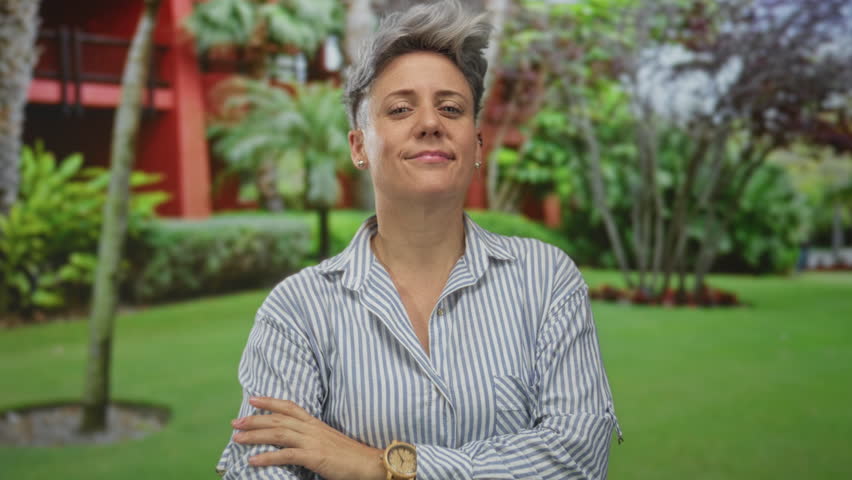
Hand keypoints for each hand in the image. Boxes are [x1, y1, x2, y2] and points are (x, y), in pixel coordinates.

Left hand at [232, 396, 385, 479]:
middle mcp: (312, 428)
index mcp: (316, 423)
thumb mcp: (329, 441)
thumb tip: (297, 442)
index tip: (252, 399)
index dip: (270, 401)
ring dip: (255, 435)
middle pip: (278, 419)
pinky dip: (267, 457)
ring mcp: (313, 441)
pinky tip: (253, 460)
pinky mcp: (315, 456)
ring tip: (237, 438)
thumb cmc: (351, 456)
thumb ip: (313, 438)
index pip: (289, 407)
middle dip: (255, 420)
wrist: (370, 464)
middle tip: (235, 422)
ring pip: (278, 433)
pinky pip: (286, 455)